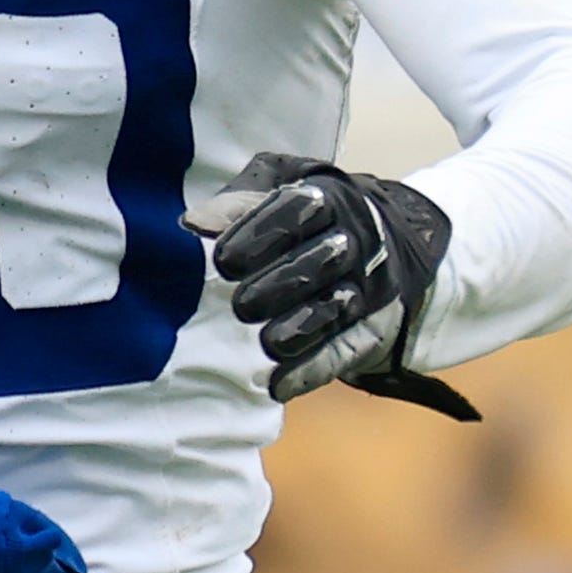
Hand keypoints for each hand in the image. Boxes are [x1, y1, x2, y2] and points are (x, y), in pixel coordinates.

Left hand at [208, 152, 451, 399]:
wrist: (377, 244)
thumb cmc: (305, 216)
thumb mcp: (276, 188)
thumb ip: (236, 202)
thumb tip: (194, 223)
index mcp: (328, 200)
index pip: (298, 210)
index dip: (259, 234)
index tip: (224, 261)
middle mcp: (355, 240)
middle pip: (322, 261)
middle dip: (279, 285)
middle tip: (243, 306)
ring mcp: (368, 286)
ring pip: (337, 307)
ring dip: (299, 329)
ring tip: (267, 344)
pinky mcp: (371, 328)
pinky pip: (347, 350)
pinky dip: (313, 369)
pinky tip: (279, 385)